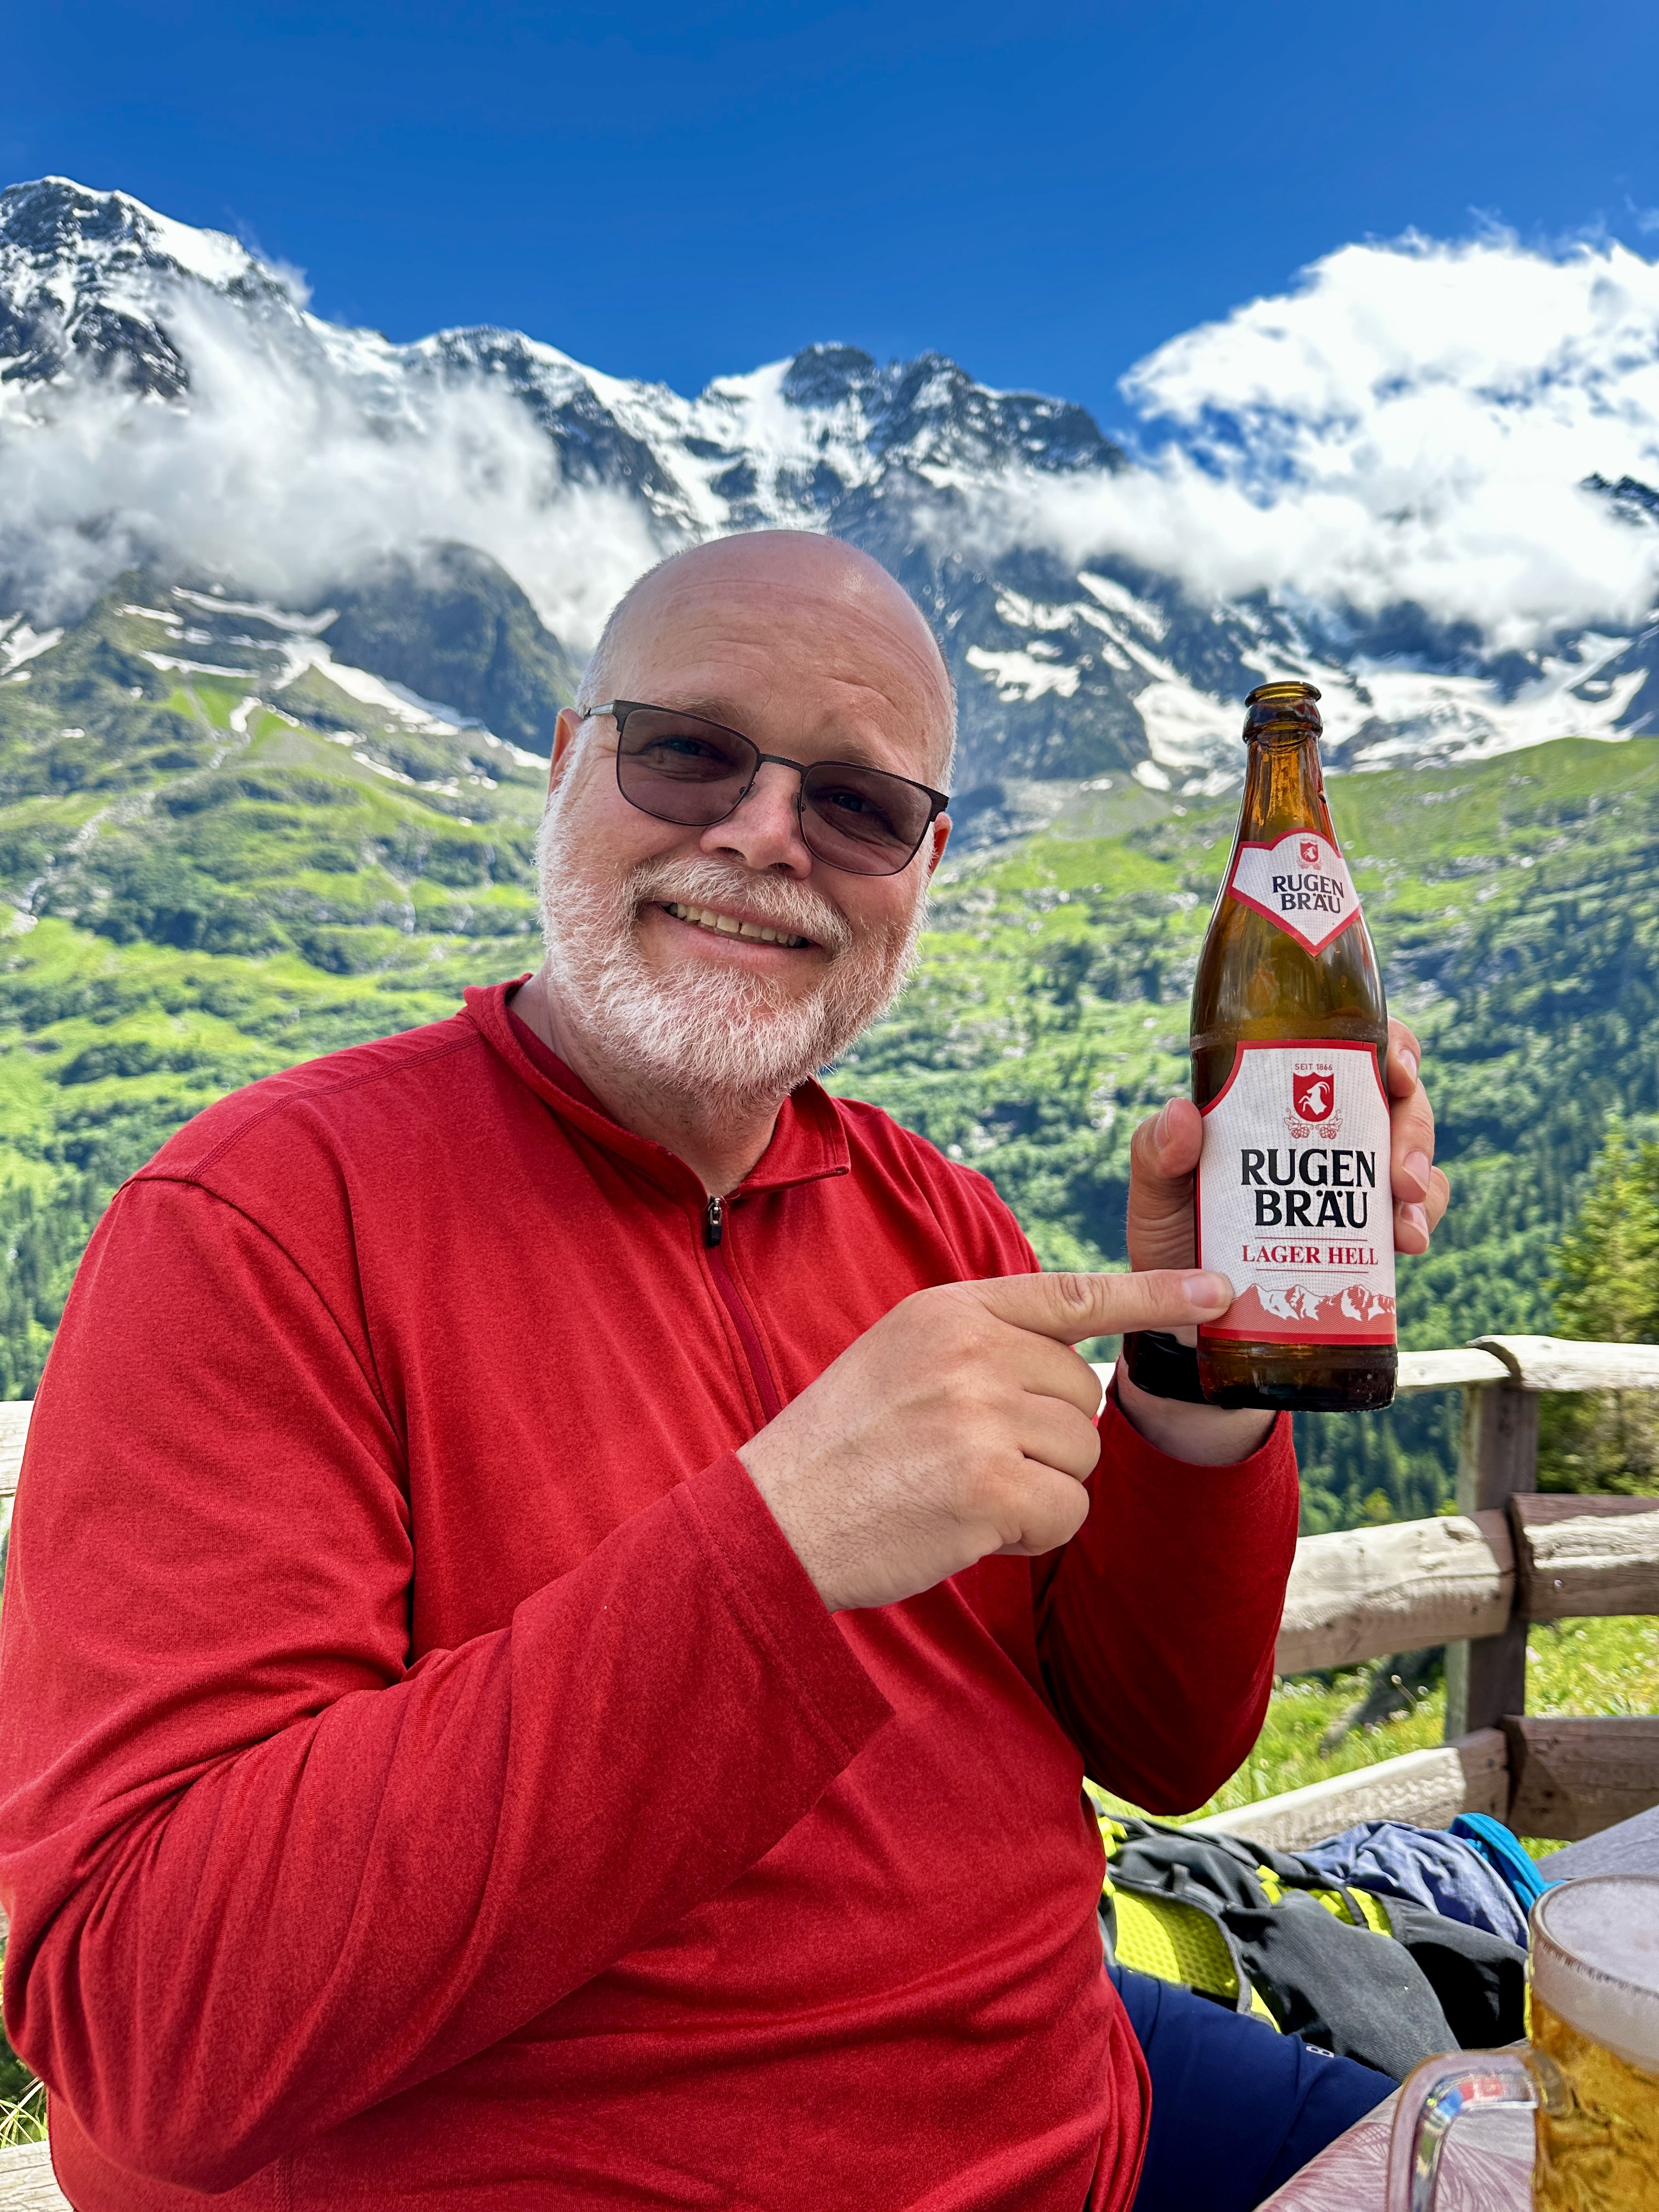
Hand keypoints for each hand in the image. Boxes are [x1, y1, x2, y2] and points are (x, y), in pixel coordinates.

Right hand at [738, 1268, 1234, 1611]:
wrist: (774, 1520)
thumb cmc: (840, 1451)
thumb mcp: (898, 1359)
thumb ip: (980, 1345)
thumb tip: (1077, 1365)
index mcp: (947, 1311)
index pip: (1073, 1295)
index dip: (1154, 1296)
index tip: (1219, 1293)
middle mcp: (969, 1349)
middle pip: (1083, 1396)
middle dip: (1045, 1441)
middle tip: (966, 1461)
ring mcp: (979, 1415)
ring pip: (1081, 1457)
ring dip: (1038, 1490)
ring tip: (958, 1492)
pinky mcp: (987, 1485)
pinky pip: (1067, 1513)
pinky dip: (1030, 1534)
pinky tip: (967, 1527)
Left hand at [1127, 1016, 1449, 1271]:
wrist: (1185, 1318)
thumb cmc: (1169, 1238)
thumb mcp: (1154, 1190)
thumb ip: (1156, 1150)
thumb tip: (1185, 1113)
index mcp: (1280, 1103)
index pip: (1349, 1053)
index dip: (1391, 1049)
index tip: (1396, 1073)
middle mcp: (1325, 1135)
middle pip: (1398, 1103)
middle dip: (1414, 1130)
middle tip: (1401, 1175)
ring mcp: (1349, 1183)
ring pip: (1415, 1159)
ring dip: (1423, 1184)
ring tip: (1404, 1228)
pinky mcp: (1365, 1233)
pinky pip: (1413, 1214)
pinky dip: (1418, 1223)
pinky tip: (1406, 1245)